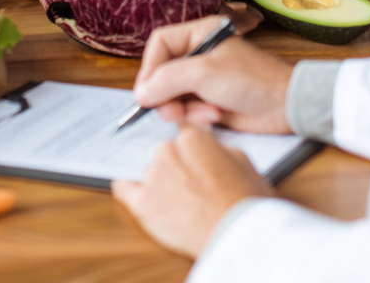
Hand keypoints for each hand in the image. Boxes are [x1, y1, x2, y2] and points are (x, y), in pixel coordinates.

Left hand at [112, 127, 273, 257]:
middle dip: (177, 166)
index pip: (182, 133)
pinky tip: (135, 191)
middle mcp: (168, 151)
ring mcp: (154, 177)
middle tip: (192, 186)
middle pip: (166, 153)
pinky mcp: (143, 204)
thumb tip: (209, 145)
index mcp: (191, 138)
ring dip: (161, 182)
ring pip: (152, 172)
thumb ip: (217, 146)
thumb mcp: (242, 159)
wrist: (238, 236)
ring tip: (180, 202)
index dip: (190, 148)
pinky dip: (129, 189)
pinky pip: (125, 189)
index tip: (192, 158)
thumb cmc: (245, 200)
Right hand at [133, 17, 292, 133]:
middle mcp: (197, 54)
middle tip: (173, 112)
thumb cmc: (251, 79)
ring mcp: (202, 79)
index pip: (159, 44)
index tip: (145, 93)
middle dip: (167, 95)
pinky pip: (187, 111)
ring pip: (172, 96)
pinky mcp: (208, 101)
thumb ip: (169, 80)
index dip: (149, 68)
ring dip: (185, 110)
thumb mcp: (205, 73)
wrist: (285, 105)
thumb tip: (141, 93)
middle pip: (162, 73)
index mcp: (198, 34)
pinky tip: (215, 117)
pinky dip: (196, 117)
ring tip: (206, 113)